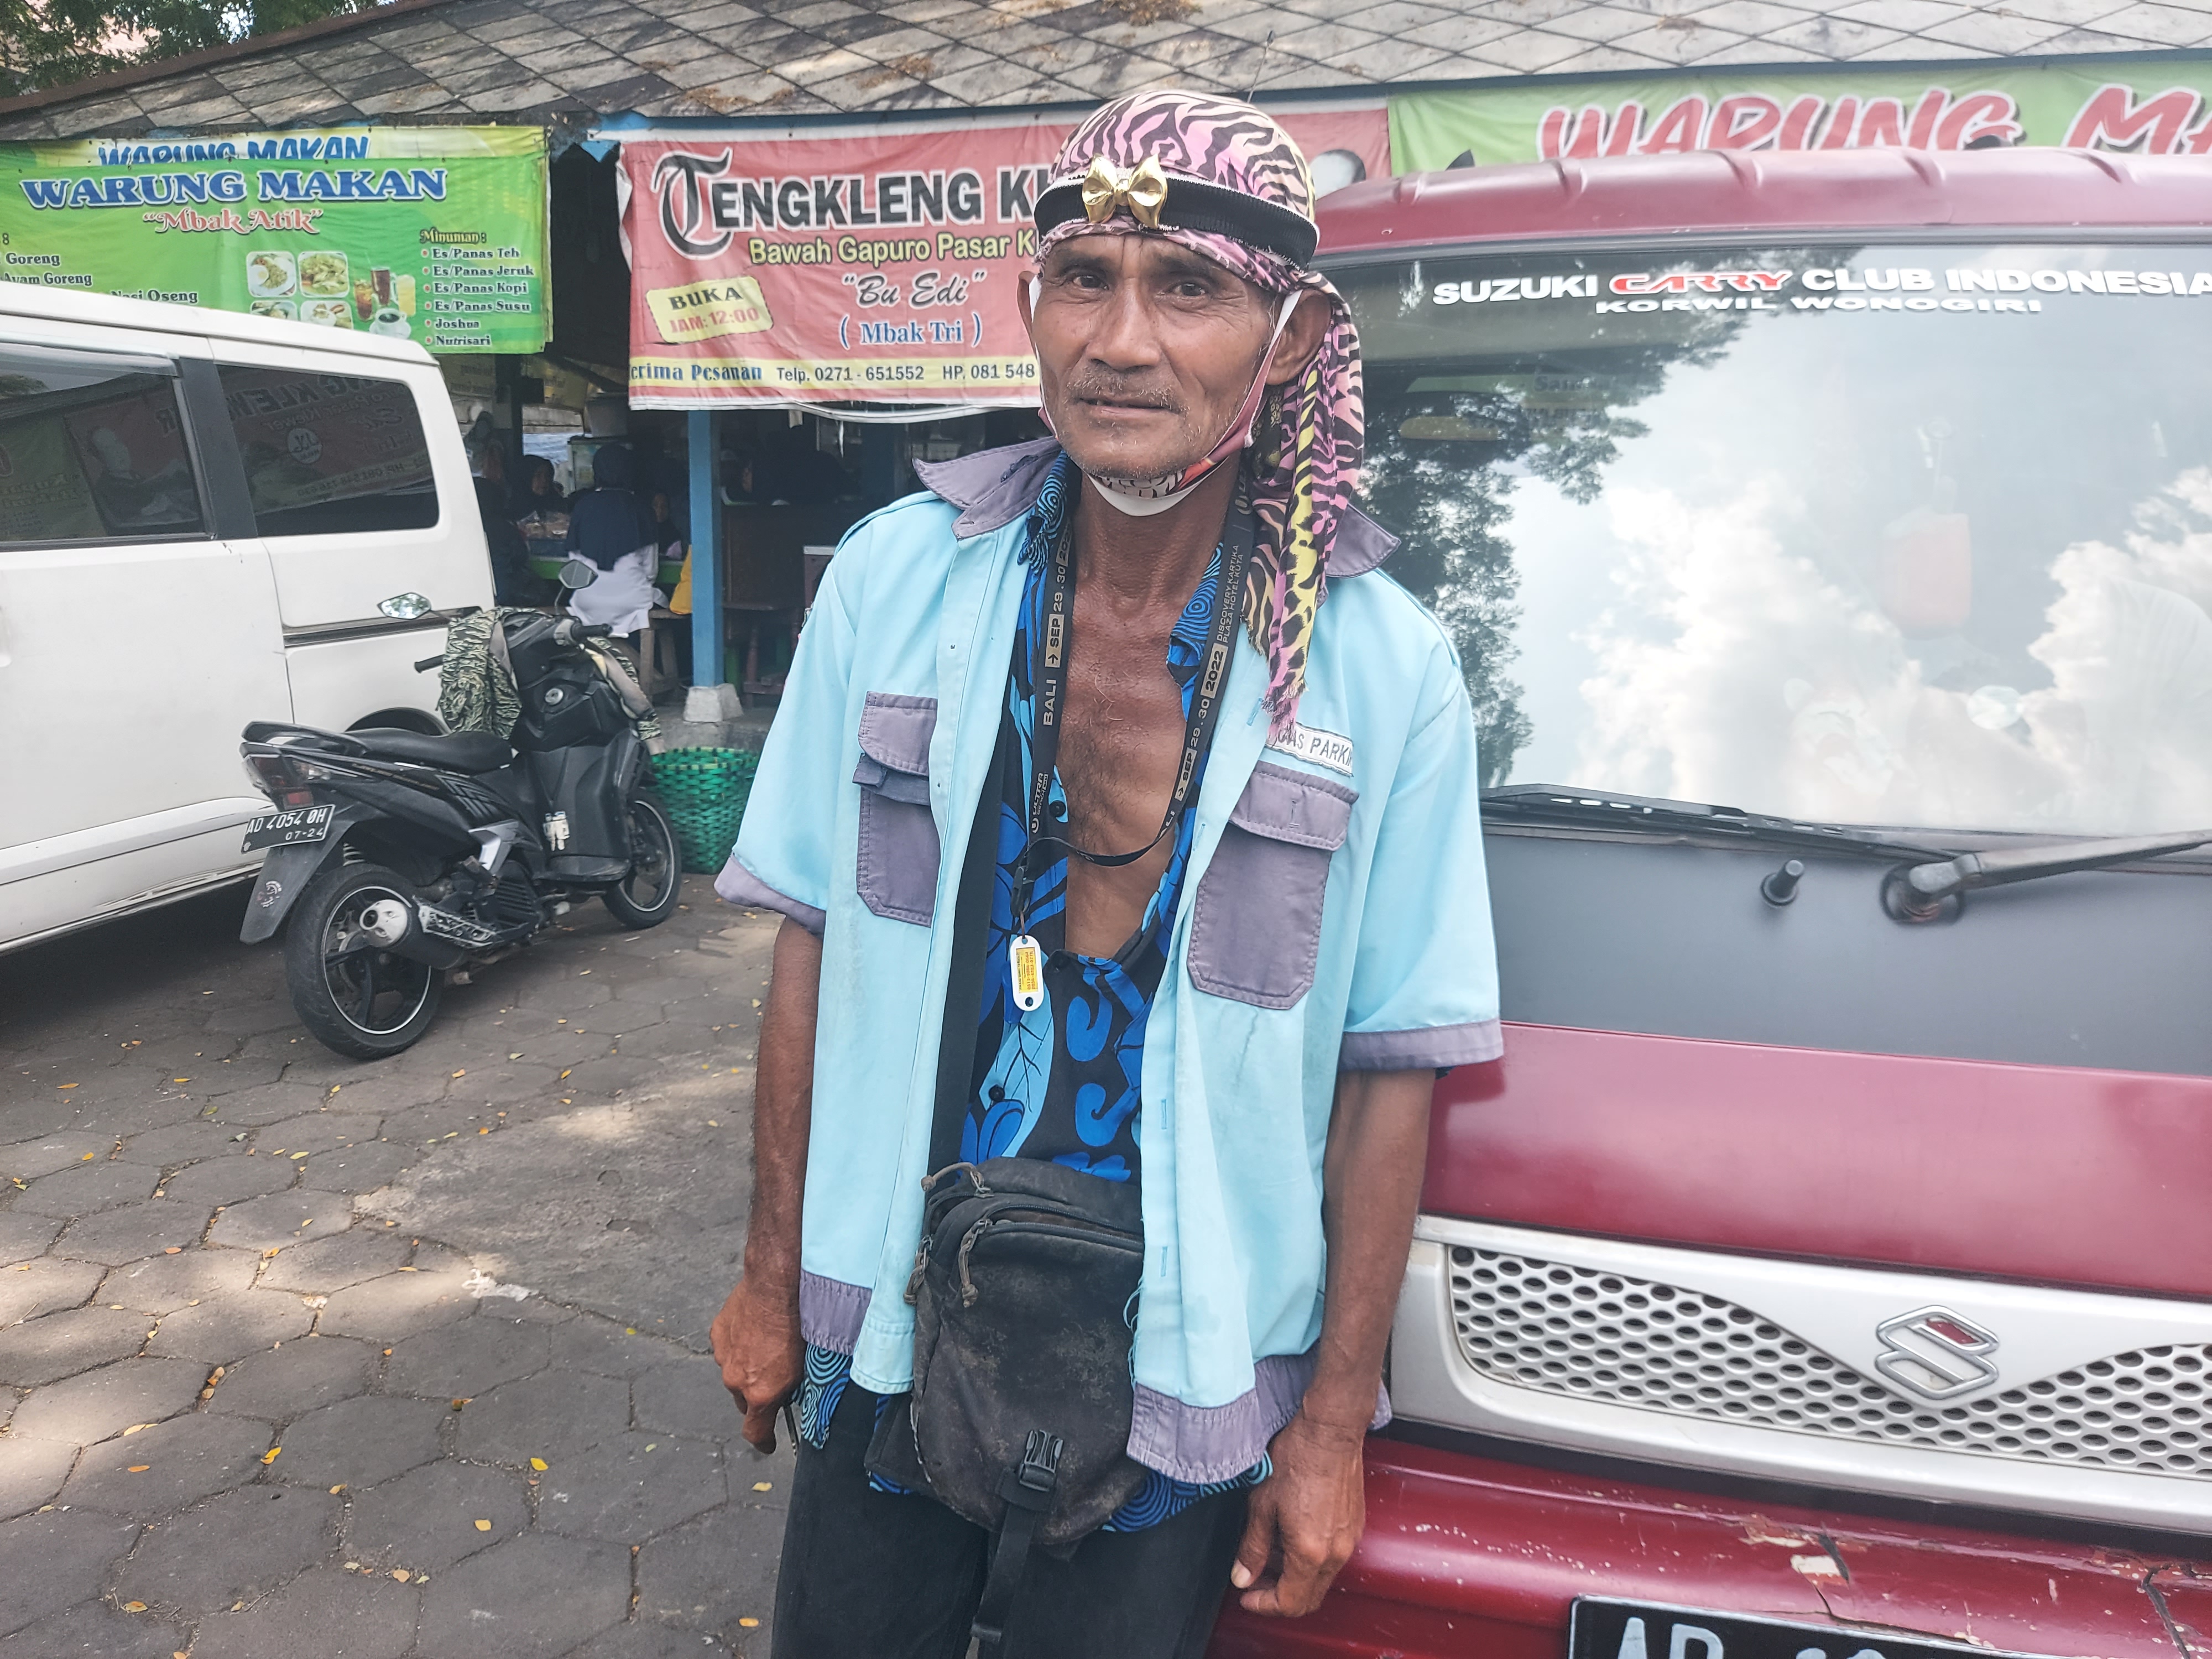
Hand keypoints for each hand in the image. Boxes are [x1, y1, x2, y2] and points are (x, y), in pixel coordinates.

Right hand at [709, 1273, 802, 1452]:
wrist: (775, 1286)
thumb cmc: (798, 1322)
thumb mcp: (805, 1364)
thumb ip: (792, 1387)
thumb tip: (792, 1393)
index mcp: (760, 1393)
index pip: (755, 1431)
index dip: (763, 1441)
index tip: (768, 1444)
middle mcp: (737, 1380)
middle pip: (745, 1400)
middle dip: (758, 1396)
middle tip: (774, 1380)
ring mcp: (724, 1356)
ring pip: (735, 1372)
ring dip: (747, 1367)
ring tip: (767, 1346)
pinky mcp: (717, 1334)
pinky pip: (728, 1348)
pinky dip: (739, 1345)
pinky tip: (755, 1330)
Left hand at [1229, 1410, 1367, 1616]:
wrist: (1330, 1432)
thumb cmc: (1298, 1459)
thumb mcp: (1262, 1505)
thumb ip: (1251, 1548)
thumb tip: (1242, 1576)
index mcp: (1310, 1553)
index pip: (1289, 1603)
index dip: (1263, 1605)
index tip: (1247, 1597)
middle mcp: (1335, 1553)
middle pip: (1309, 1599)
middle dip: (1279, 1597)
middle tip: (1255, 1582)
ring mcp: (1349, 1541)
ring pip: (1321, 1580)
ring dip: (1295, 1579)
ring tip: (1270, 1555)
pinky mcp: (1354, 1527)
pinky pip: (1332, 1559)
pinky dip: (1311, 1561)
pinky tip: (1292, 1538)